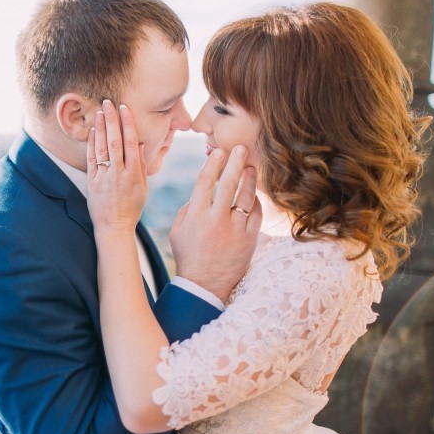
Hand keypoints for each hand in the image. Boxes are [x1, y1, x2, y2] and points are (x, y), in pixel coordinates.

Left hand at [86, 100, 146, 235]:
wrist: (114, 227)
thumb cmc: (132, 207)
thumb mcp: (143, 188)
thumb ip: (142, 166)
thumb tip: (141, 144)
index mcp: (134, 174)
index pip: (131, 143)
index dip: (127, 124)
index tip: (124, 109)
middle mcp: (119, 173)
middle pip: (115, 141)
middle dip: (112, 120)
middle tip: (109, 102)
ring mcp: (104, 177)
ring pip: (102, 148)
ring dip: (101, 128)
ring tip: (100, 111)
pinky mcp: (92, 182)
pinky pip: (91, 159)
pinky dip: (91, 144)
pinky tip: (92, 131)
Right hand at [170, 146, 261, 302]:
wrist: (204, 284)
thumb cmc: (188, 255)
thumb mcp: (178, 231)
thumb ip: (188, 208)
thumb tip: (201, 190)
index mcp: (196, 217)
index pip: (205, 183)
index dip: (212, 165)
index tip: (218, 152)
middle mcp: (216, 221)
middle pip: (228, 184)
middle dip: (234, 163)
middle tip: (240, 148)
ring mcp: (235, 230)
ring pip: (245, 197)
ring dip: (249, 179)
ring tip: (250, 167)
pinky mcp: (249, 239)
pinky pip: (256, 214)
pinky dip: (254, 201)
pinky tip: (253, 194)